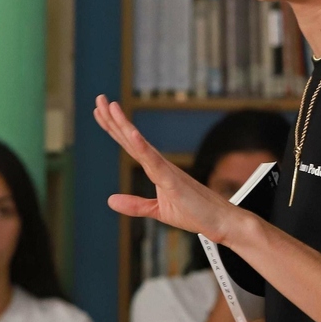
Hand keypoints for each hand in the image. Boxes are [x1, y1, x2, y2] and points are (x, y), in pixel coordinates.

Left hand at [93, 96, 247, 243]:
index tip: (100, 112)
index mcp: (156, 169)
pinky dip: (142, 147)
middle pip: (131, 138)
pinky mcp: (173, 180)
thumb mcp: (158, 211)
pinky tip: (131, 134)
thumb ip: (135, 205)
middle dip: (114, 119)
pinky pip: (155, 161)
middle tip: (99, 99)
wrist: (221, 222)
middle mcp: (159, 164)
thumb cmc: (195, 213)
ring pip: (140, 144)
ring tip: (111, 107)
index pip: (130, 145)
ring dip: (124, 125)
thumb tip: (110, 200)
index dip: (114, 128)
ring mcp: (166, 170)